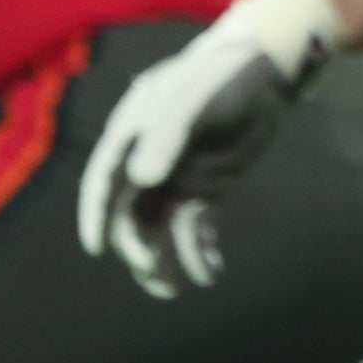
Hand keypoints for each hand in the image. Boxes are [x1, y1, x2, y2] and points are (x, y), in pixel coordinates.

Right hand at [77, 12, 297, 299]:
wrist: (266, 72)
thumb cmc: (223, 76)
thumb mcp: (195, 100)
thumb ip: (168, 135)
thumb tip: (141, 178)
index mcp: (132, 135)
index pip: (104, 181)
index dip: (96, 214)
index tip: (96, 247)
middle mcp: (148, 161)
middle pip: (129, 215)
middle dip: (137, 247)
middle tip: (155, 271)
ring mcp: (176, 177)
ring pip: (157, 229)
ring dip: (163, 260)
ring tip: (176, 289)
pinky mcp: (204, 189)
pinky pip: (193, 228)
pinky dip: (198, 252)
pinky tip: (211, 271)